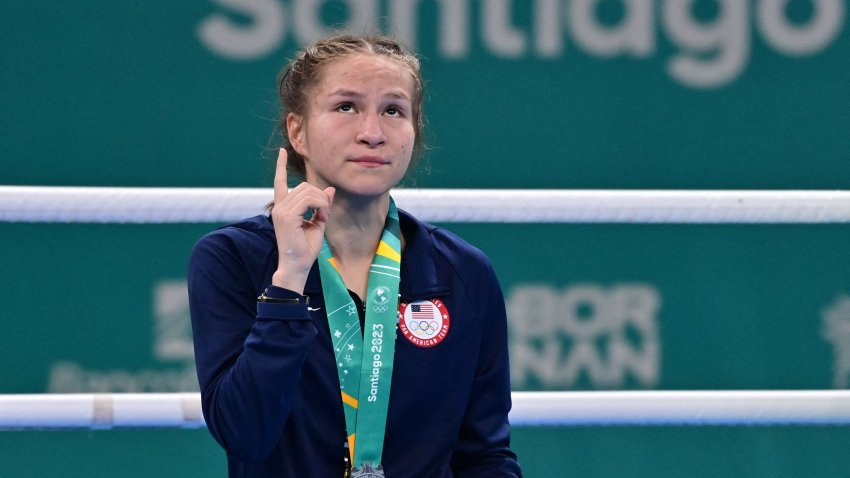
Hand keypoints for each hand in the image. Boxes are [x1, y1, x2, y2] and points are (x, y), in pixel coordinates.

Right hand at [270, 148, 334, 292]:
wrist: (296, 266)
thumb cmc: (305, 249)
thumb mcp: (318, 223)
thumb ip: (322, 206)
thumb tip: (330, 189)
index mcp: (282, 207)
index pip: (279, 182)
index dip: (280, 166)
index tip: (281, 152)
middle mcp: (279, 206)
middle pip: (304, 186)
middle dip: (320, 197)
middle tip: (324, 214)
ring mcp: (281, 210)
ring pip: (308, 191)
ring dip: (321, 202)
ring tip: (322, 217)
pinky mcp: (286, 215)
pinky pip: (309, 199)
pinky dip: (321, 206)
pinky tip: (321, 217)